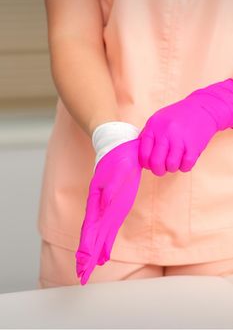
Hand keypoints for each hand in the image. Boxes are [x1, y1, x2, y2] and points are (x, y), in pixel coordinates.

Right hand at [75, 138, 141, 284]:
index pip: (90, 229)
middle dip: (87, 256)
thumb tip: (102, 204)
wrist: (121, 145)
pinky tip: (104, 253)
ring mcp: (108, 207)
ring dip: (94, 252)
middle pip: (91, 236)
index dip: (86, 247)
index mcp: (98, 200)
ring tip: (90, 269)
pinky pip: (109, 227)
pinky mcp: (117, 205)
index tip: (83, 264)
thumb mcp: (117, 171)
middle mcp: (100, 207)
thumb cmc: (118, 157)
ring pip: (99, 234)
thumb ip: (109, 187)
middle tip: (82, 276)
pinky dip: (105, 242)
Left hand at [138, 78, 232, 175]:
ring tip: (174, 161)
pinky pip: (185, 166)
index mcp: (153, 127)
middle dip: (158, 170)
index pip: (143, 154)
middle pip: (156, 163)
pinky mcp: (194, 146)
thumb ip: (147, 136)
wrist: (202, 109)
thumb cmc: (177, 116)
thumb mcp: (157, 120)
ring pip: (171, 166)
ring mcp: (180, 140)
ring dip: (172, 168)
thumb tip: (139, 155)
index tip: (150, 163)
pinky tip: (184, 159)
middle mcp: (165, 133)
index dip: (146, 164)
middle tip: (161, 167)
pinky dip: (184, 167)